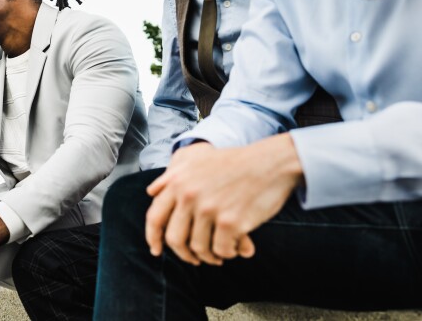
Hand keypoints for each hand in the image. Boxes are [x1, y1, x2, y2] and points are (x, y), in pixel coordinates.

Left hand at [146, 134, 302, 265]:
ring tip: (217, 256)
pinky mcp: (230, 222)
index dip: (153, 237)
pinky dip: (227, 253)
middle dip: (183, 254)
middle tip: (193, 259)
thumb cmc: (235, 163)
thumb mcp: (197, 162)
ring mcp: (209, 209)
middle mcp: (189, 195)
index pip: (155, 217)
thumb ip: (171, 177)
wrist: (270, 162)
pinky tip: (234, 249)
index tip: (156, 250)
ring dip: (208, 256)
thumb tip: (151, 191)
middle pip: (174, 238)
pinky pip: (221, 250)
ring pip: (198, 248)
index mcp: (177, 181)